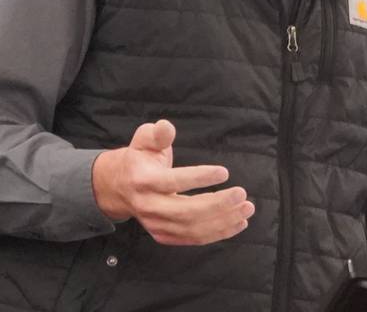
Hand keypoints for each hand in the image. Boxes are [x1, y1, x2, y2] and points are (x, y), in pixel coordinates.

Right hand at [92, 119, 254, 244]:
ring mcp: (155, 224)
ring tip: (246, 208)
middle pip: (186, 211)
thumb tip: (167, 127)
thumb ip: (158, 134)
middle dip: (217, 205)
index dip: (199, 178)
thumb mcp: (144, 139)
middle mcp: (148, 206)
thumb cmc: (140, 158)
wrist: (119, 188)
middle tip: (241, 194)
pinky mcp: (164, 236)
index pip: (173, 182)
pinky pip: (194, 238)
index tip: (224, 172)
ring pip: (193, 228)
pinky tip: (238, 222)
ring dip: (223, 220)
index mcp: (143, 180)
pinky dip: (219, 233)